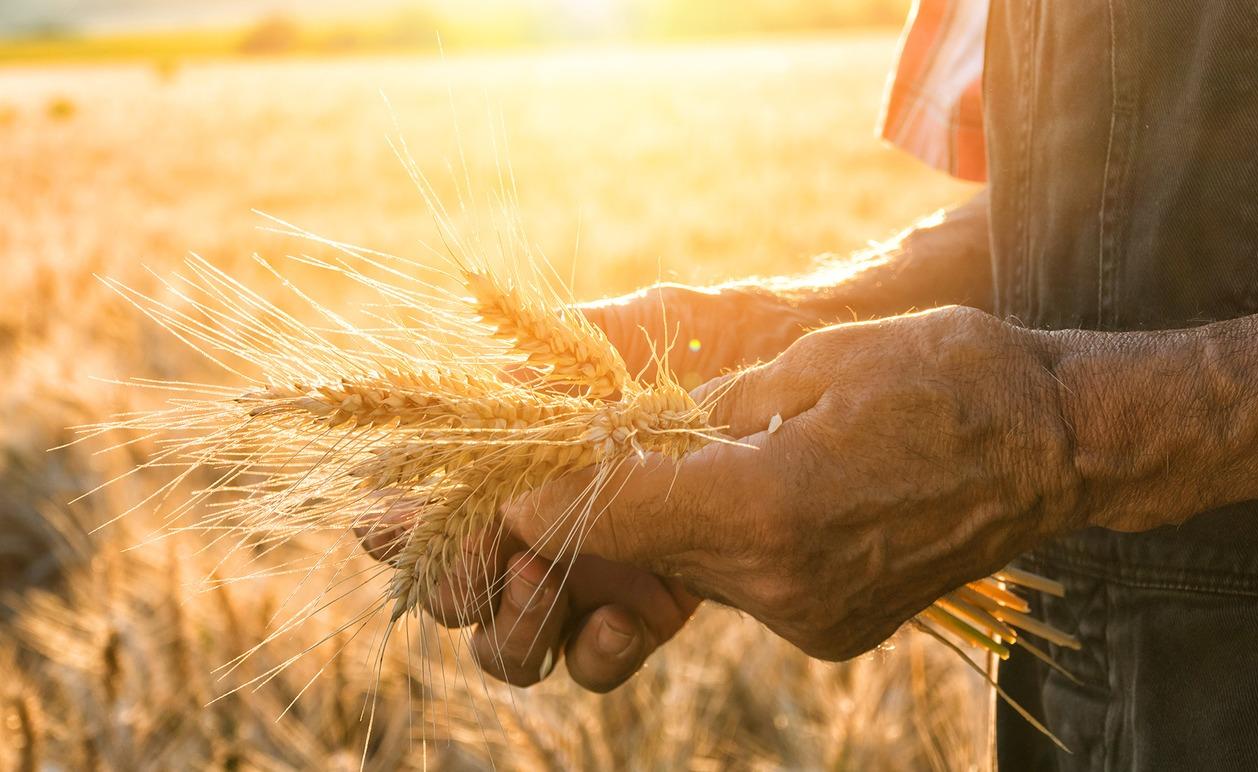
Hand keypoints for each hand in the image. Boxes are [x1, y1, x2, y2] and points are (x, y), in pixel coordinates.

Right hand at [358, 281, 815, 689]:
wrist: (791, 358)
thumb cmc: (694, 334)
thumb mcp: (604, 338)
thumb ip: (531, 376)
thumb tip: (454, 410)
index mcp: (513, 463)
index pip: (424, 512)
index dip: (394, 528)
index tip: (392, 522)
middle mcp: (538, 525)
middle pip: (456, 592)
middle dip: (454, 584)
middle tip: (487, 557)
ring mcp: (591, 569)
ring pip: (512, 641)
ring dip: (511, 627)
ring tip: (546, 582)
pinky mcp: (649, 604)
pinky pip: (596, 660)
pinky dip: (594, 652)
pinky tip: (624, 622)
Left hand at [505, 306, 1082, 660]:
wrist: (1055, 446)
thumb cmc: (942, 375)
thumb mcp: (810, 364)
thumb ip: (705, 414)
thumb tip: (624, 436)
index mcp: (768, 504)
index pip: (615, 512)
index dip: (546, 495)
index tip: (509, 479)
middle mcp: (781, 582)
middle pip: (645, 550)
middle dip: (602, 508)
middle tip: (573, 461)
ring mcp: (810, 618)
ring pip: (693, 570)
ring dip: (670, 523)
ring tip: (677, 462)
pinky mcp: (832, 629)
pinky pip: (746, 585)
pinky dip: (728, 543)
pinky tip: (752, 492)